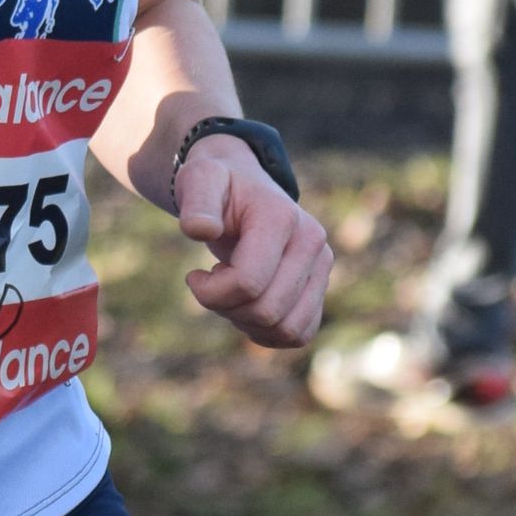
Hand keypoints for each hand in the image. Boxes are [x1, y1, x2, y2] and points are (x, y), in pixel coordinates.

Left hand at [175, 140, 330, 349]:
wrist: (243, 189)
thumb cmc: (218, 186)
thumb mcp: (199, 181)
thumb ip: (196, 202)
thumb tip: (202, 230)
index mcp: (283, 218)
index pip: (248, 283)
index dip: (210, 293)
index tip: (193, 276)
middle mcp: (313, 242)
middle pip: (267, 311)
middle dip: (226, 308)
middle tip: (212, 283)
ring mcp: (322, 266)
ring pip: (287, 329)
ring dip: (247, 323)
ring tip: (231, 294)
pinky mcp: (320, 287)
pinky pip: (300, 334)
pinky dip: (267, 333)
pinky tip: (246, 308)